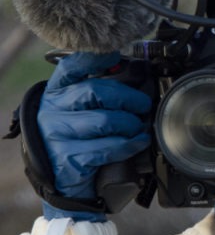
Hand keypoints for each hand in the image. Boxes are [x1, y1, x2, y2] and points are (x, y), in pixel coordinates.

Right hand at [37, 51, 152, 220]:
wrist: (64, 178)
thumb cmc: (79, 137)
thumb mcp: (81, 110)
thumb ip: (100, 93)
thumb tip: (138, 80)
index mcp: (56, 91)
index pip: (73, 66)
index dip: (97, 58)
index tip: (117, 56)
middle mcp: (51, 109)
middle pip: (96, 91)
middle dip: (129, 98)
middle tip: (143, 105)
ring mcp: (55, 134)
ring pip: (105, 120)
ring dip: (130, 124)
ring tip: (138, 128)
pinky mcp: (67, 158)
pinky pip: (107, 147)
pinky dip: (129, 144)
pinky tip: (137, 142)